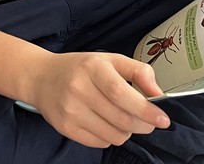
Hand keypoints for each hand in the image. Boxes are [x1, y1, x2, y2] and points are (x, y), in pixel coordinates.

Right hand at [26, 51, 169, 147]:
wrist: (41, 78)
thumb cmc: (80, 68)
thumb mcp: (109, 60)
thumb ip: (138, 71)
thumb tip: (157, 92)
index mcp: (92, 68)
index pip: (121, 94)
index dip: (145, 109)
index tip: (162, 119)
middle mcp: (79, 89)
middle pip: (122, 119)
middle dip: (143, 124)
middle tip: (147, 121)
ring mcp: (70, 111)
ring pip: (115, 135)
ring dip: (126, 131)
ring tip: (119, 117)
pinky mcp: (66, 128)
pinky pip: (101, 143)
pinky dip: (110, 136)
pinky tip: (103, 122)